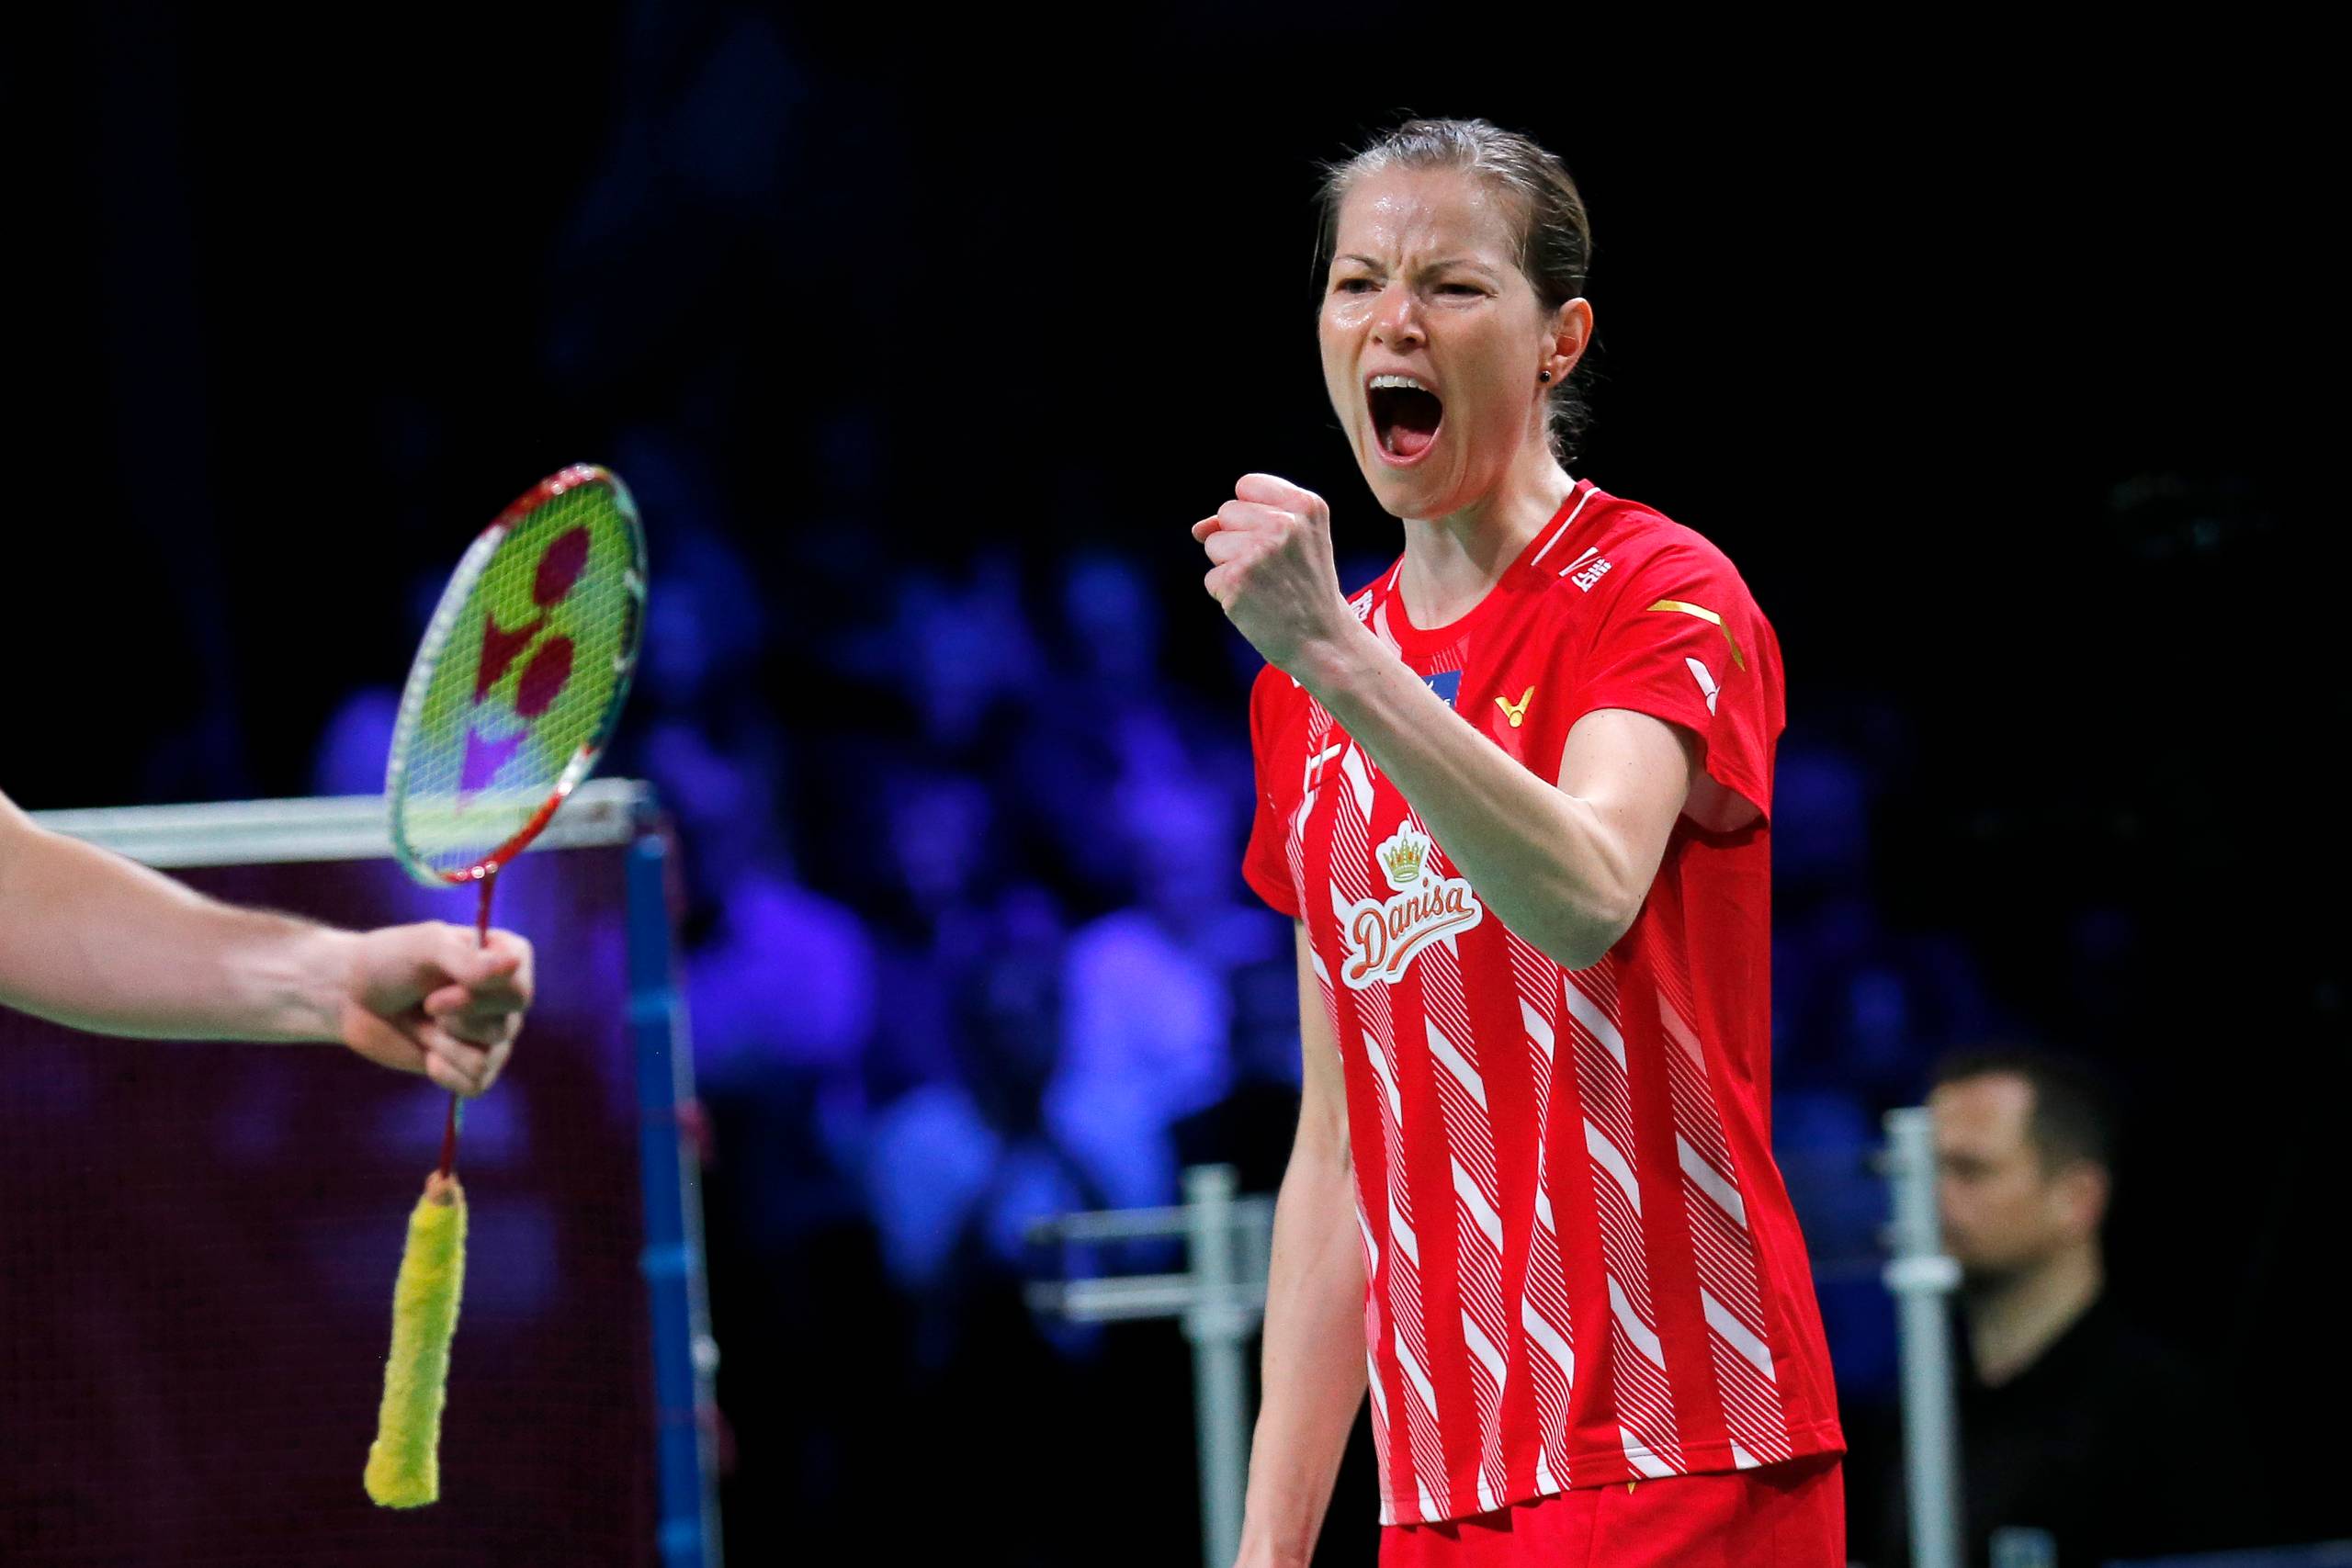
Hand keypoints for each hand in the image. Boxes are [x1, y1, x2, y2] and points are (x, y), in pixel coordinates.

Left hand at [336, 923, 534, 1096]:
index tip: (436, 994)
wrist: (352, 995)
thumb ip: (470, 961)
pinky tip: (428, 1057)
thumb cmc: (389, 960)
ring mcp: (492, 1033)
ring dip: (444, 1045)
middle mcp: (507, 998)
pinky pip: (477, 1084)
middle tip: (427, 1005)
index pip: (520, 991)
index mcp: (509, 959)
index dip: (478, 999)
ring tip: (424, 1025)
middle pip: (505, 1027)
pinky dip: (447, 1074)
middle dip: (456, 1021)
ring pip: (487, 1058)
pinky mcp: (473, 1065)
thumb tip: (514, 965)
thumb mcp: (427, 948)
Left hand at [1192, 473, 1360, 674]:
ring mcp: (1259, 552)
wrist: (1322, 640)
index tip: (1273, 539)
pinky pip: (1211, 578)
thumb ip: (1250, 518)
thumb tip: (1198, 529)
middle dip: (1238, 539)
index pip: (1247, 485)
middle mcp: (1284, 524)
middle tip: (1272, 569)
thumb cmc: (1305, 587)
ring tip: (1264, 586)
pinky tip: (1256, 604)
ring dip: (1229, 567)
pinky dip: (1227, 594)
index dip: (1250, 513)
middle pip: (1226, 512)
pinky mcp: (1236, 580)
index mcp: (1306, 505)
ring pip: (1213, 544)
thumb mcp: (1298, 539)